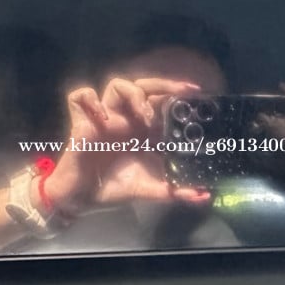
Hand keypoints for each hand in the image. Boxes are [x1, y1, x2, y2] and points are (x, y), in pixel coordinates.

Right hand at [41, 76, 210, 213]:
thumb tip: (205, 196)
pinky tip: (103, 117)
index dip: (177, 93)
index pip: (162, 101)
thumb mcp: (151, 189)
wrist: (83, 200)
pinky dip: (90, 100)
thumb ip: (176, 191)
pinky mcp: (82, 122)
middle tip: (180, 92)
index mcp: (144, 130)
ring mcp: (105, 118)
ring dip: (133, 94)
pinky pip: (79, 97)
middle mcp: (127, 119)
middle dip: (163, 85)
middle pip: (145, 87)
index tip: (196, 94)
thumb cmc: (115, 188)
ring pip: (116, 85)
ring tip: (144, 116)